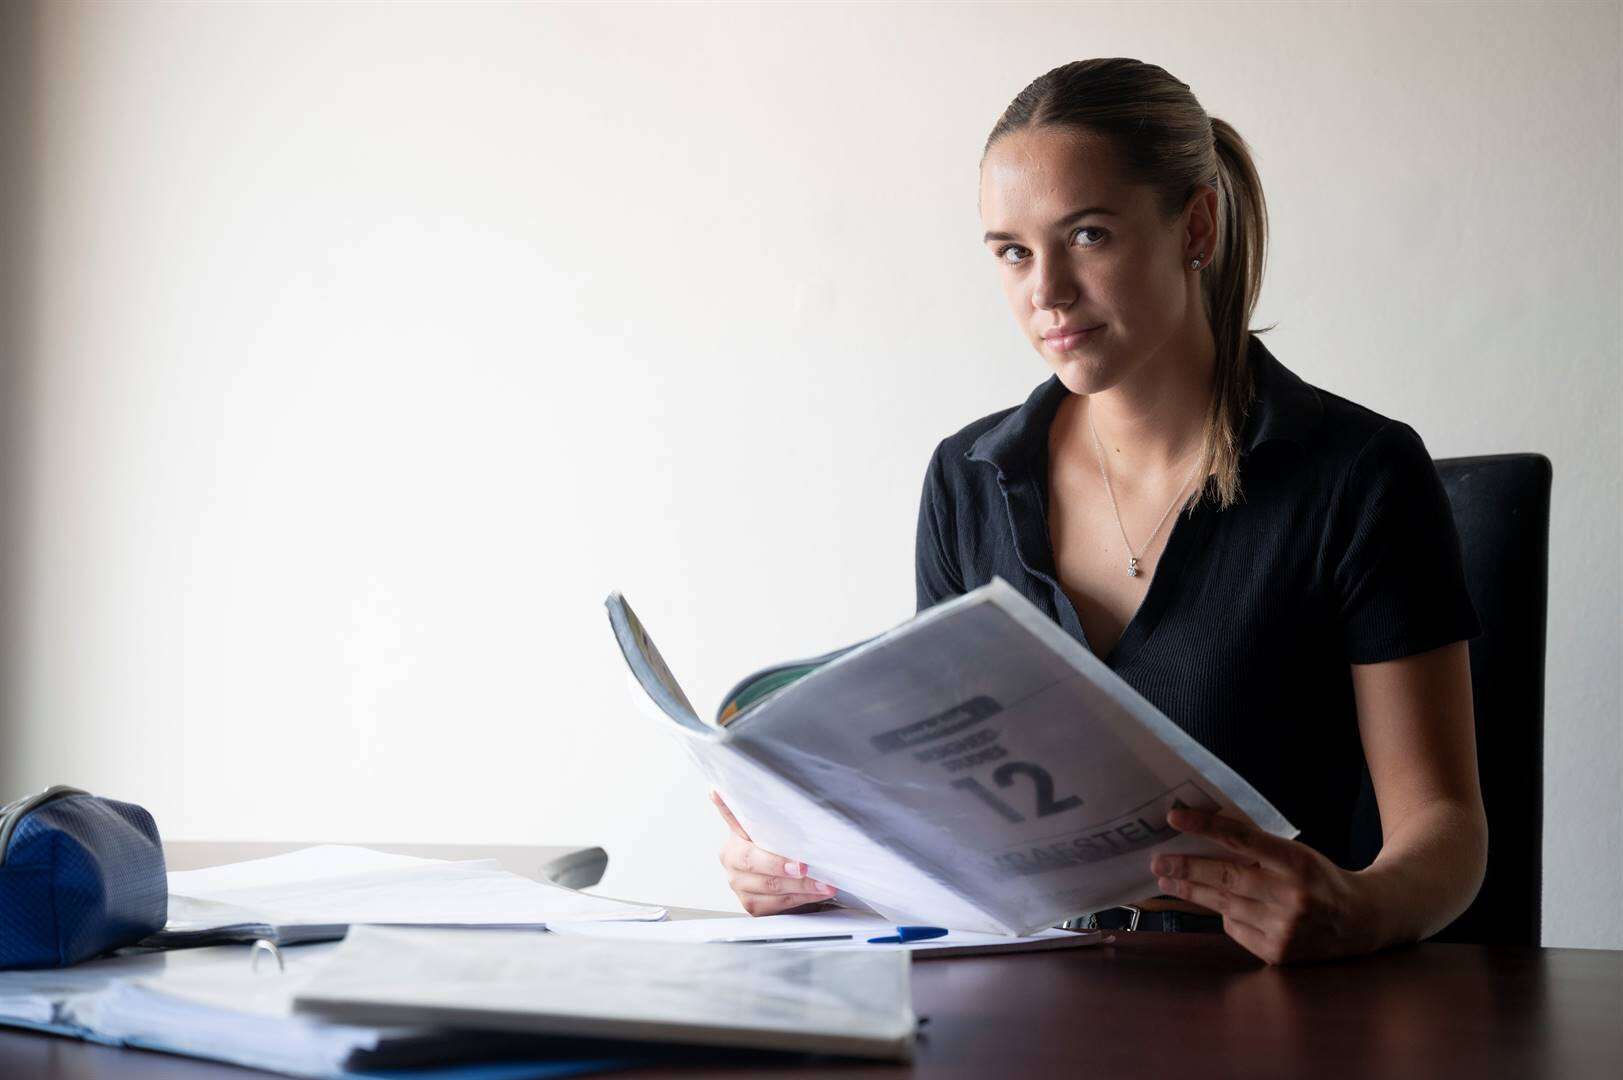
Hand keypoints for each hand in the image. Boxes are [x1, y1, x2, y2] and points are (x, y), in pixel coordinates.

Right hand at [710, 790, 838, 915]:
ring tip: (825, 883)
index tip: (720, 793)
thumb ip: (775, 816)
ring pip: (770, 886)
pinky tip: (817, 893)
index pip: (729, 815)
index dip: (724, 805)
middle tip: (803, 866)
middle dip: (780, 865)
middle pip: (752, 861)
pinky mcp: (751, 905)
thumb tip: (773, 788)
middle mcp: (731, 859)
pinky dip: (801, 898)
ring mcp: (739, 885)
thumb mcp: (777, 830)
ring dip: (802, 886)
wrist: (784, 880)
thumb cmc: (781, 850)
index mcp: (735, 834)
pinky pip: (778, 903)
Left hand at [1150, 806, 1378, 964]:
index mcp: (1297, 862)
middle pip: (1226, 877)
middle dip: (1186, 868)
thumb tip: (1205, 832)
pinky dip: (1226, 915)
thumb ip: (1257, 848)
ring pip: (1224, 905)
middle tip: (1158, 861)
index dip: (1206, 827)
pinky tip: (1221, 907)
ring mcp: (1285, 928)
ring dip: (1192, 892)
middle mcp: (1292, 896)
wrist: (1361, 921)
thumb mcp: (1296, 854)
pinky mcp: (1278, 953)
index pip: (1243, 838)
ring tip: (1168, 881)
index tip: (1175, 818)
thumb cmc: (1319, 878)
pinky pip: (1235, 929)